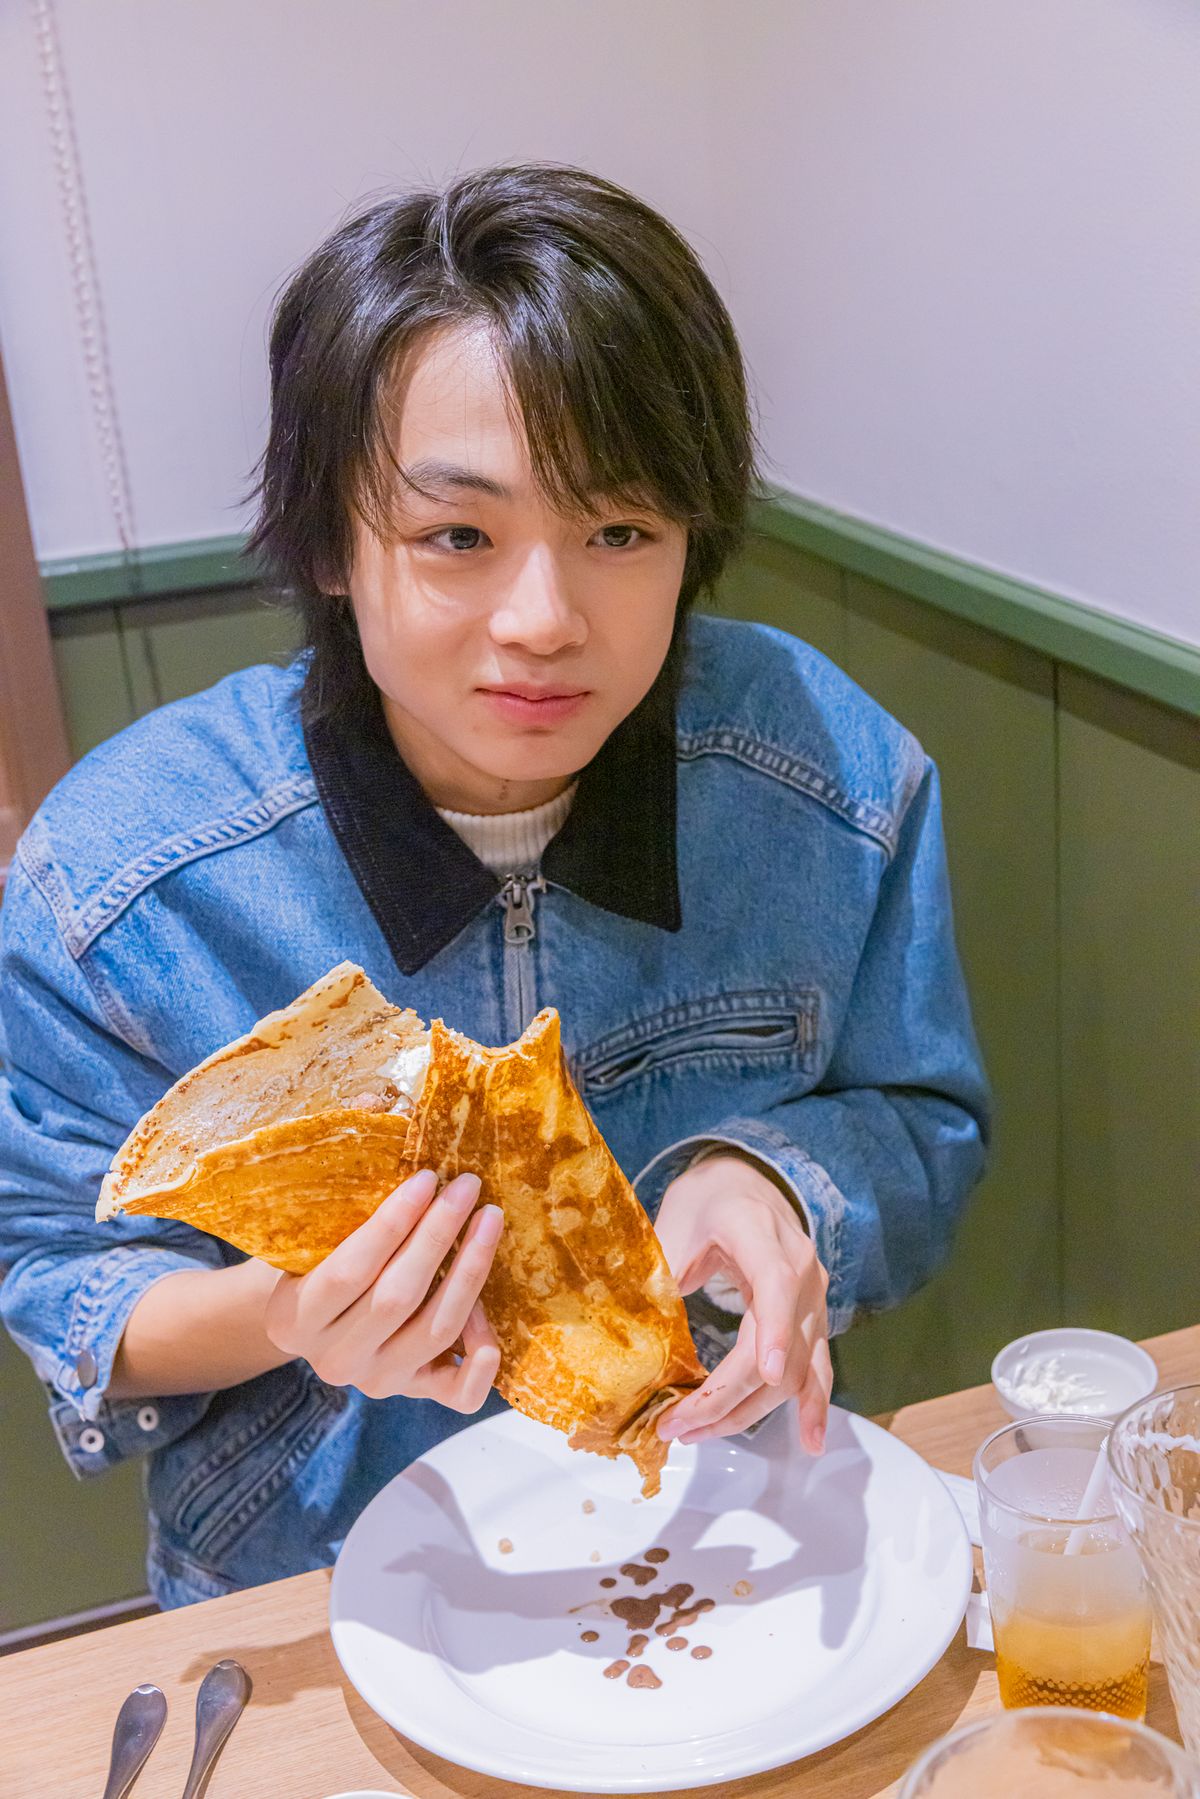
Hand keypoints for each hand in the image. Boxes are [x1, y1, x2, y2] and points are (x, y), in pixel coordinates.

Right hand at [263, 1168, 502, 1409]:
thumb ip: (341, 1197)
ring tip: (489, 1220)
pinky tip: (496, 1317)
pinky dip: (482, 1363)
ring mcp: (376, 1381)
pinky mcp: (415, 1393)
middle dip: (438, 1234)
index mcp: (292, 1319)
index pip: (350, 1269)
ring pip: (436, 1329)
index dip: (393, 1223)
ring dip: (470, 1270)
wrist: (313, 1322)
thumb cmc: (314, 1262)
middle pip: (398, 1297)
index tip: (427, 1178)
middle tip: (467, 1186)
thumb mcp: (308, 1237)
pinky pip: (458, 1394)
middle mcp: (332, 1360)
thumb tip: (384, 1115)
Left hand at [652, 1153, 831, 1453]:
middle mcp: (800, 1266)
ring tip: (701, 1434)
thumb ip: (657, 1272)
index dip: (774, 1329)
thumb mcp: (673, 1222)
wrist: (745, 1183)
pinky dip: (812, 1405)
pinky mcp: (813, 1319)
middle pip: (779, 1345)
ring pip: (796, 1368)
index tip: (765, 1372)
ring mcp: (813, 1296)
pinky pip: (818, 1367)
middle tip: (677, 1424)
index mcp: (760, 1232)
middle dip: (729, 1395)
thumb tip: (629, 1335)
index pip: (777, 1284)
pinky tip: (809, 1439)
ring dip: (750, 1410)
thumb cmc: (705, 1202)